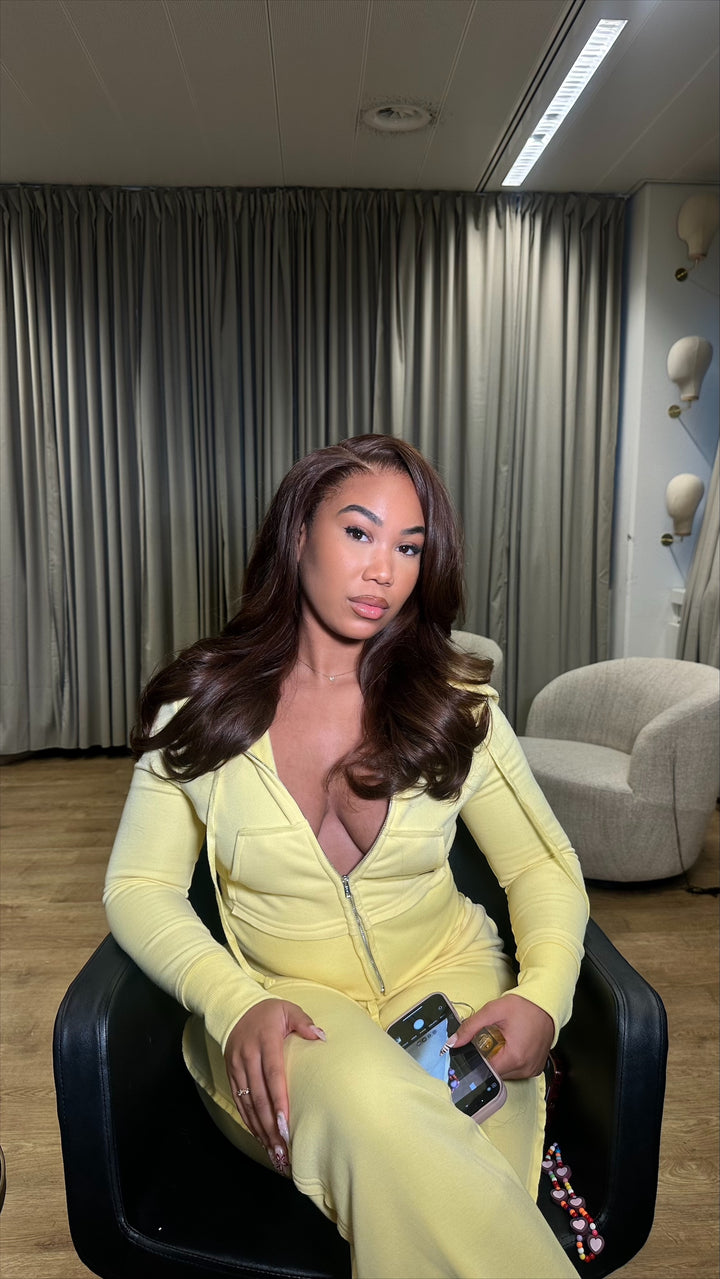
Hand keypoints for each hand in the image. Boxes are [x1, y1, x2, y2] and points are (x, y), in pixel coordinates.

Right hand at [224, 998, 325, 1173]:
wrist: (234, 1008)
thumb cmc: (267, 1012)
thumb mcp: (288, 1009)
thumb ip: (304, 1022)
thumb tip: (321, 1037)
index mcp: (265, 1040)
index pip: (273, 1074)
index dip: (278, 1100)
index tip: (286, 1123)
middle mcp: (248, 1056)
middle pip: (259, 1095)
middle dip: (270, 1125)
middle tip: (283, 1148)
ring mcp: (237, 1067)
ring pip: (248, 1103)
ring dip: (260, 1128)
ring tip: (274, 1150)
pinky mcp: (231, 1074)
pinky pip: (239, 1101)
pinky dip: (249, 1121)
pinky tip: (260, 1136)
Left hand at [450, 994, 553, 1079]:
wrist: (546, 1003)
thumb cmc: (524, 1006)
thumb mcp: (493, 1011)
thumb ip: (470, 1027)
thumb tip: (453, 1041)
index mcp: (515, 1057)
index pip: (487, 1070)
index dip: (476, 1062)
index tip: (471, 1052)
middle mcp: (526, 1067)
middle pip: (496, 1073)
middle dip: (488, 1060)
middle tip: (488, 1042)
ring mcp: (533, 1069)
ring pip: (506, 1074)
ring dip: (499, 1061)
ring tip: (501, 1041)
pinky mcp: (536, 1067)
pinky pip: (517, 1071)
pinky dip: (510, 1061)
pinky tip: (510, 1045)